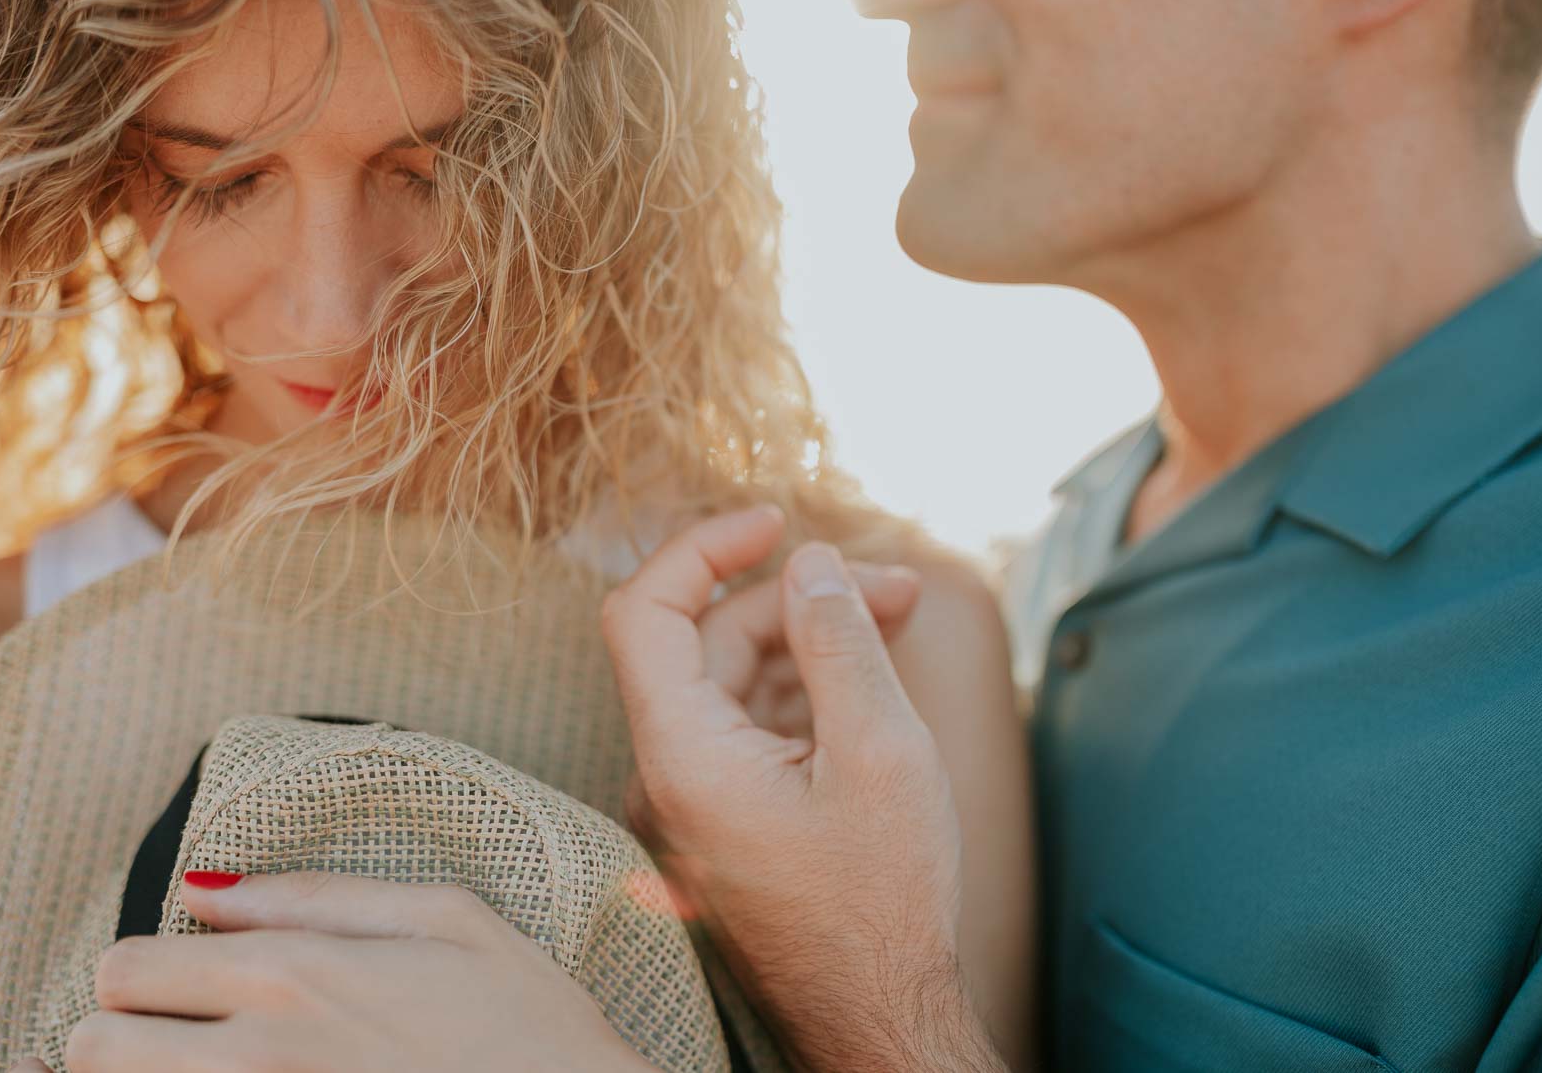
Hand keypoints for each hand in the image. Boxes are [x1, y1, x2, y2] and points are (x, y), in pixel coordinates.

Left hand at [40, 871, 651, 1072]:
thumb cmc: (526, 1021)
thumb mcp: (447, 916)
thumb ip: (317, 892)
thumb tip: (204, 886)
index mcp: (294, 973)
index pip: (126, 966)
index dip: (141, 972)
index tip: (183, 982)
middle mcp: (256, 1053)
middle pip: (92, 1045)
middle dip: (117, 1034)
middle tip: (174, 1038)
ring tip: (195, 1069)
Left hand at [602, 507, 1005, 1071]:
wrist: (879, 1018)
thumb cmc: (883, 901)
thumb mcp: (880, 751)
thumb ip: (839, 640)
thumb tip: (812, 562)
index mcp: (682, 754)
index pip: (642, 611)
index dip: (703, 548)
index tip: (777, 521)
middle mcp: (670, 774)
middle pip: (709, 640)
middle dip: (798, 596)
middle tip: (893, 586)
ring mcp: (697, 801)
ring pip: (736, 682)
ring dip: (812, 639)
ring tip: (899, 616)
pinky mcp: (727, 821)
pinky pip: (751, 728)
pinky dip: (806, 691)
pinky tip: (871, 678)